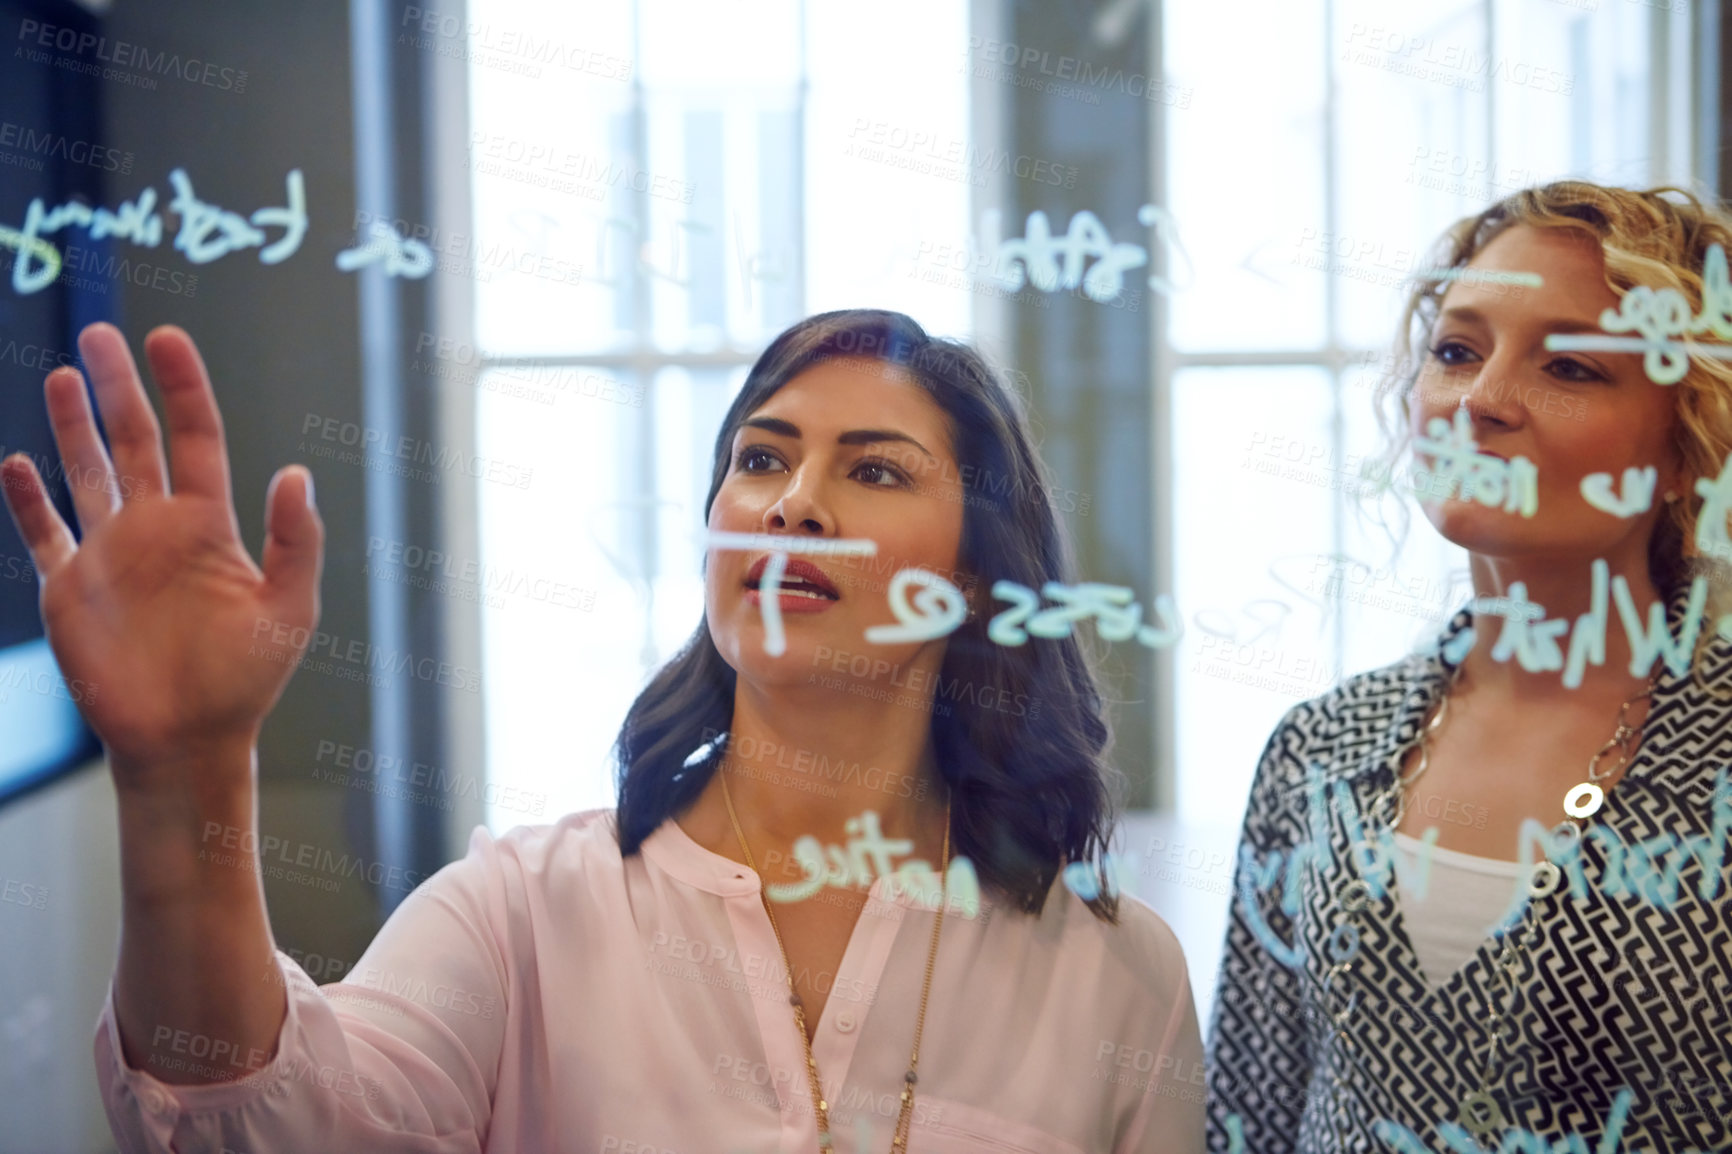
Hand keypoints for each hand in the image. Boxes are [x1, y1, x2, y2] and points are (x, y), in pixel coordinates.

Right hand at [0, 323, 323, 789]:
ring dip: (72, 427)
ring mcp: (110, 556)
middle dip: (118, 387)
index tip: (166, 339)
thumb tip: (295, 473)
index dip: (183, 387)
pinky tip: (15, 464)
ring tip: (61, 375)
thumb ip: (295, 542)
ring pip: (88, 474)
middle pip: (134, 440)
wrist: (188, 741)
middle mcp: (157, 530)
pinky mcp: (70, 591)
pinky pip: (44, 534)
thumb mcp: (288, 610)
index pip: (196, 438)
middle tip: (100, 334)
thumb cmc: (246, 681)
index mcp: (209, 526)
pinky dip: (28, 502)